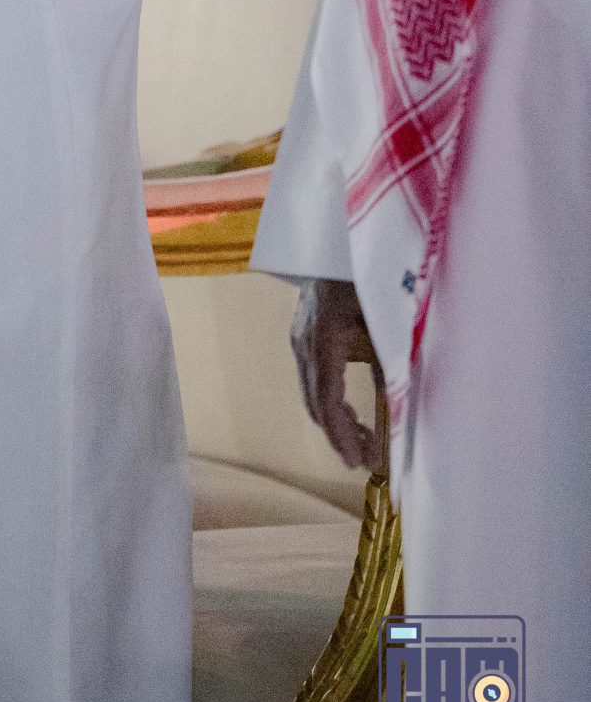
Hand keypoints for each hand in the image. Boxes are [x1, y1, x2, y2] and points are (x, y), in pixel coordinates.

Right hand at [291, 276, 383, 474]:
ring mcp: (300, 336)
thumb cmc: (370, 274)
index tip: (360, 462)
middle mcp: (305, 340)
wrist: (340, 240)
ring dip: (336, 419)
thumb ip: (392, 365)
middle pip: (315, 402)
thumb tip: (402, 412)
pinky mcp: (303, 333)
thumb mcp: (387, 320)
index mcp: (325, 337)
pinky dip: (330, 401)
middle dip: (340, 435)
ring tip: (366, 439)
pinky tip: (352, 409)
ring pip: (312, 392)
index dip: (342, 435)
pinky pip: (312, 377)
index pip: (327, 400)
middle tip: (368, 458)